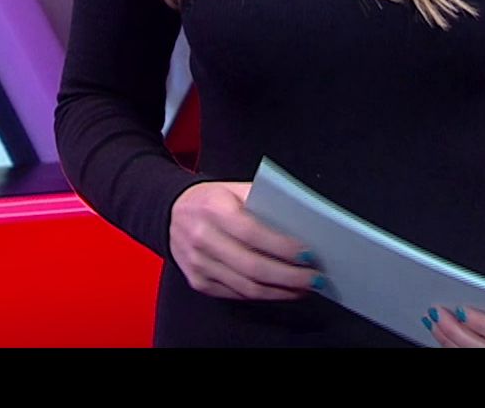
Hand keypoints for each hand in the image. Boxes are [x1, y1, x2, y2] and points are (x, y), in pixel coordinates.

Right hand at [168, 181, 319, 300]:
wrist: (169, 212)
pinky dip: (262, 295)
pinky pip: (236, 294)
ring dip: (281, 291)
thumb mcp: (233, 190)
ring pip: (247, 287)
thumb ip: (263, 203)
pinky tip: (280, 290)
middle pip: (253, 267)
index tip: (309, 255)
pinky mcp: (198, 281)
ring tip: (303, 288)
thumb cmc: (210, 200)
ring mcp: (198, 263)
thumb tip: (301, 224)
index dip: (283, 248)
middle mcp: (202, 238)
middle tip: (314, 278)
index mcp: (213, 210)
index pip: (254, 234)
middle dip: (290, 276)